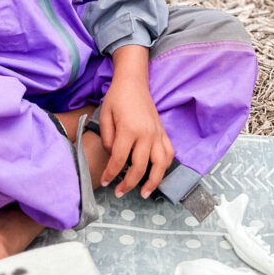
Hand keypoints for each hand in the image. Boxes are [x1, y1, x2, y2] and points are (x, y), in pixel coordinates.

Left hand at [99, 46, 173, 198]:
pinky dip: (165, 166)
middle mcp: (146, 134)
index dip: (111, 174)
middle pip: (140, 167)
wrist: (133, 81)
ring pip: (160, 164)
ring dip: (153, 182)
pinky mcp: (163, 132)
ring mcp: (157, 133)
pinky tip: (157, 174)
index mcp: (129, 129)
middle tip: (119, 193)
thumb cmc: (116, 98)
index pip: (119, 160)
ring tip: (144, 193)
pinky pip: (169, 153)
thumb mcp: (104, 116)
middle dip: (128, 184)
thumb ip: (107, 139)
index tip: (105, 182)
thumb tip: (115, 157)